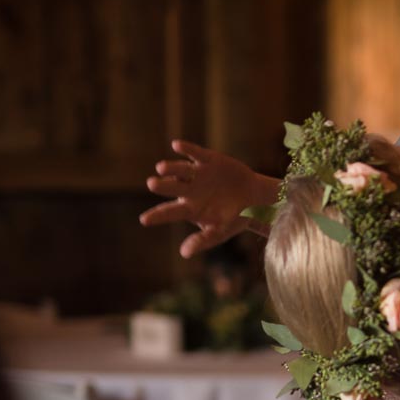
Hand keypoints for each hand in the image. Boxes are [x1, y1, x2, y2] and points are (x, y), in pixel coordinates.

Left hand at [139, 139, 277, 260]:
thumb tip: (183, 253)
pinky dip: (186, 149)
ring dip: (171, 168)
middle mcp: (190, 190)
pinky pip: (195, 153)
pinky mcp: (209, 160)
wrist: (256, 199)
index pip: (170, 212)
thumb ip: (202, 240)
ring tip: (160, 168)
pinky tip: (176, 146)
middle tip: (152, 184)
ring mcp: (198, 174)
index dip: (157, 216)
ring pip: (180, 169)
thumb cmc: (235, 219)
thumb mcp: (220, 232)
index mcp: (189, 208)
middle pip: (172, 187)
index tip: (144, 220)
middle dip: (162, 186)